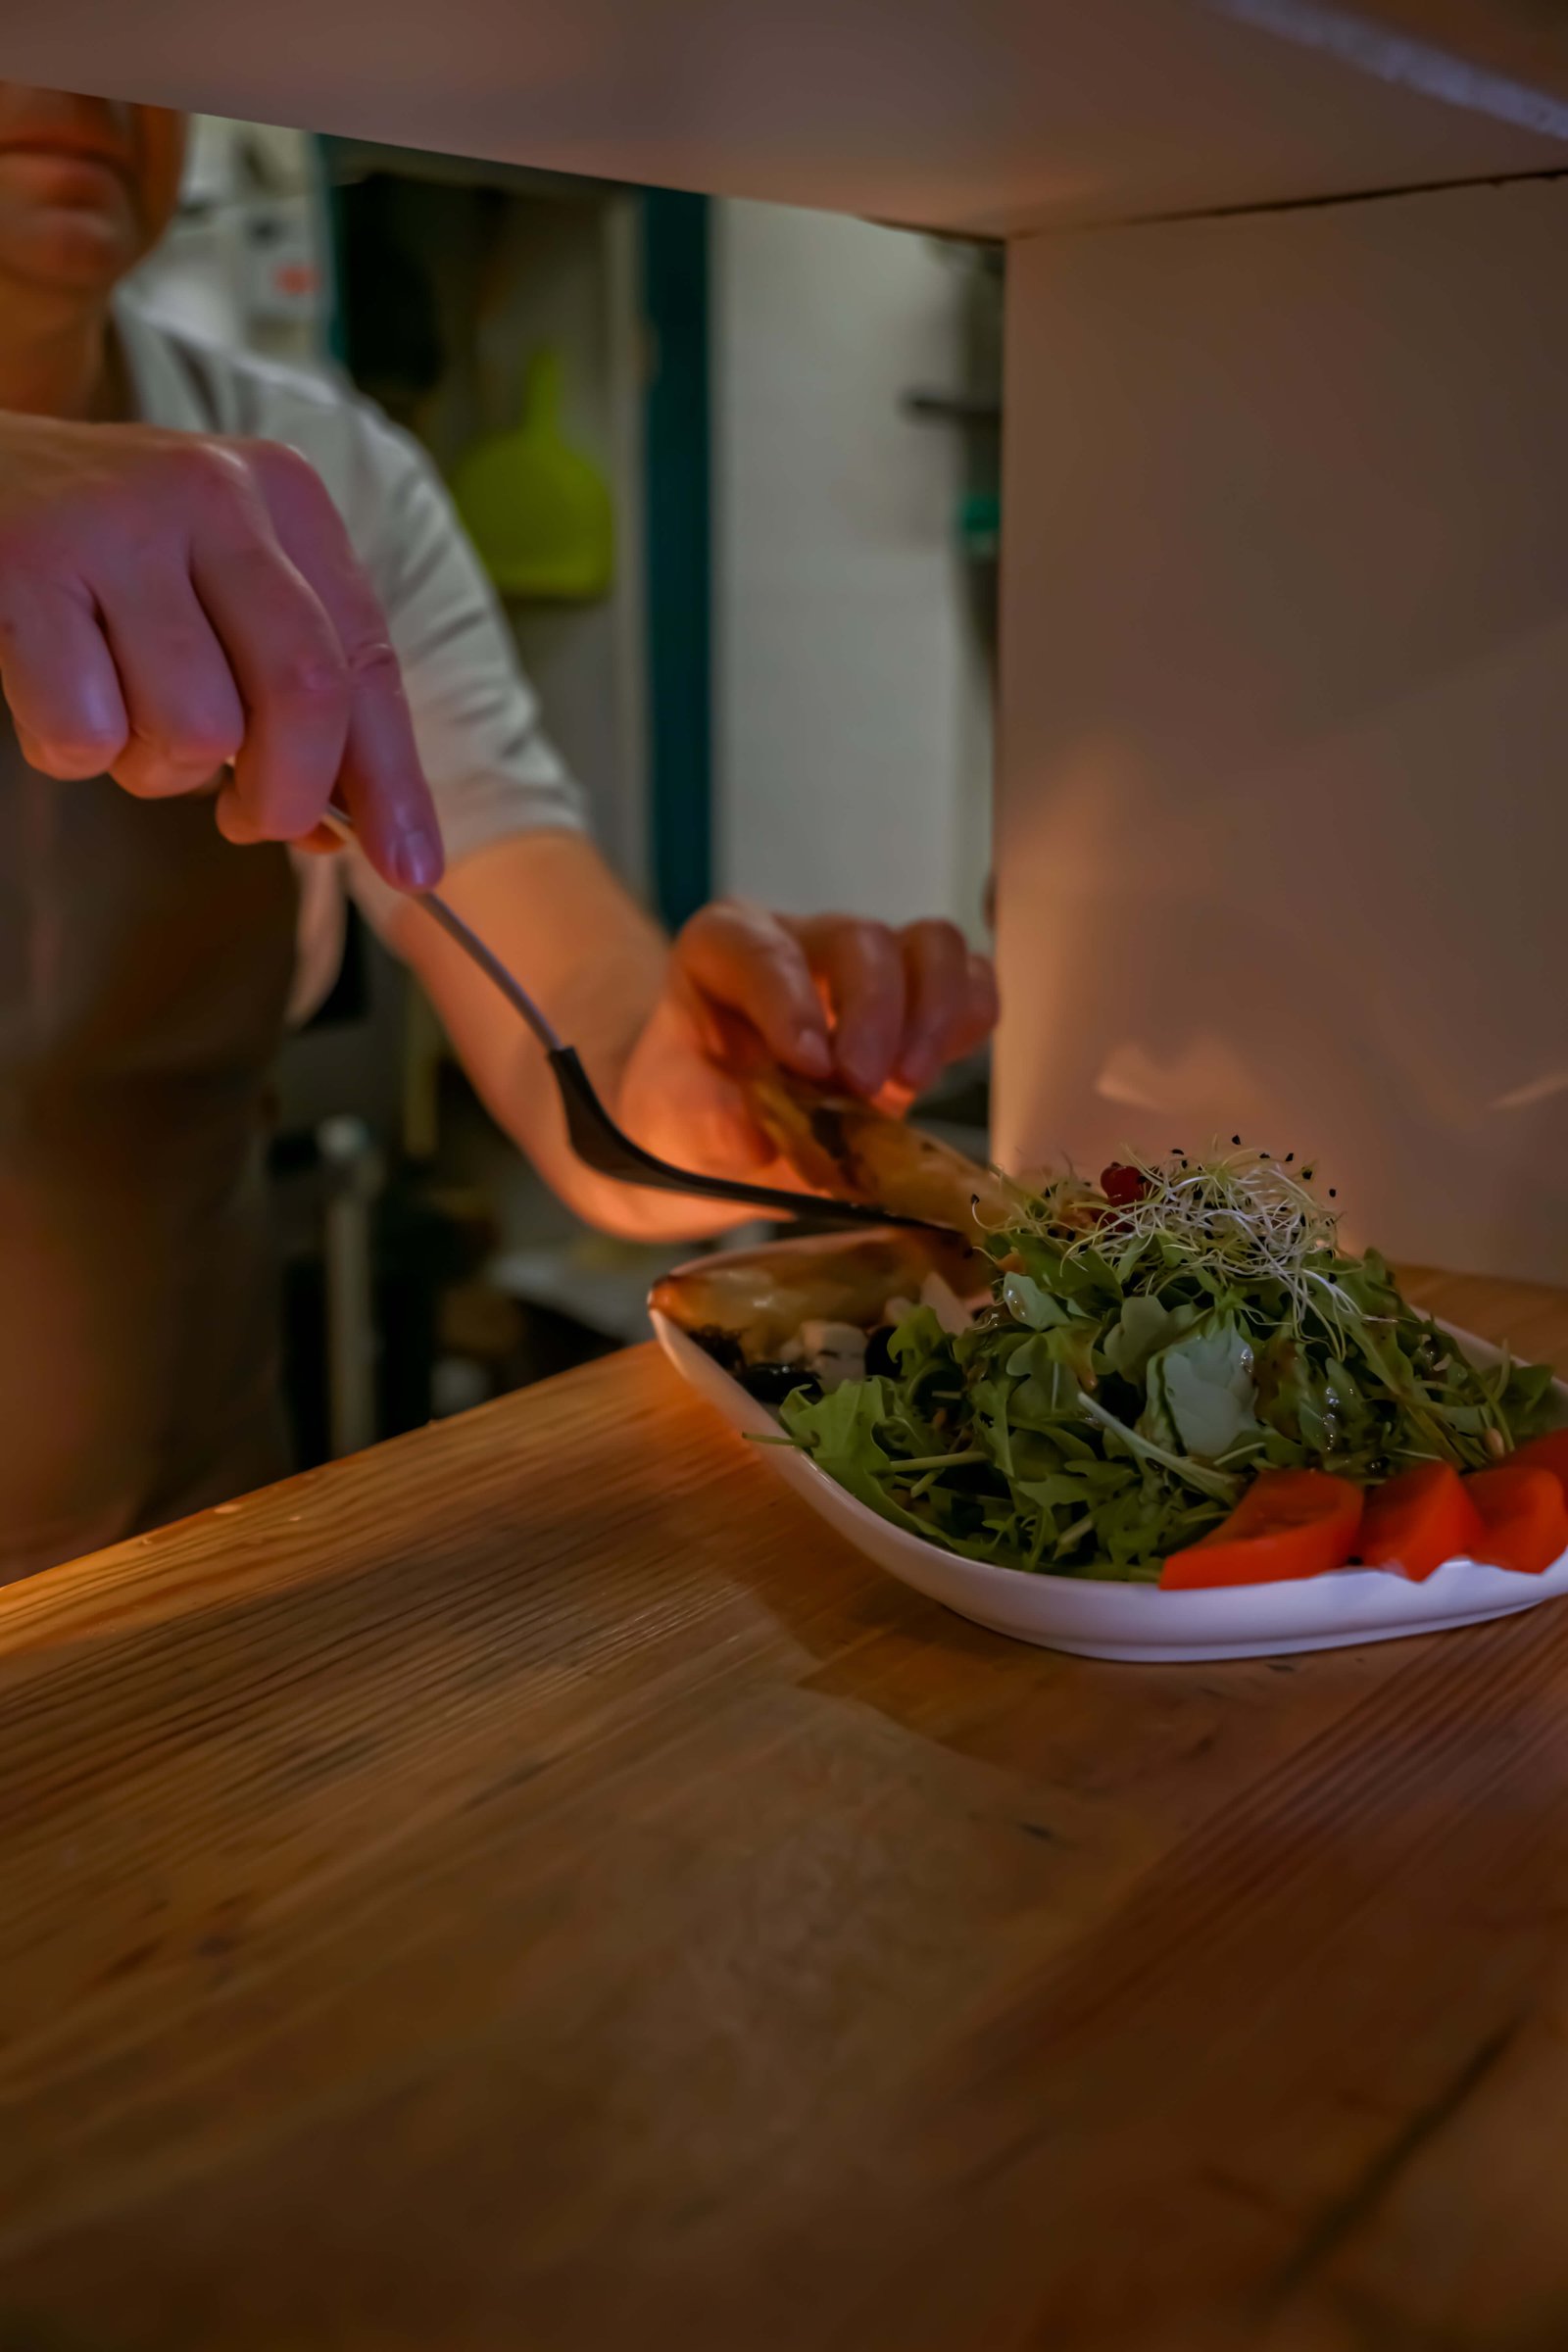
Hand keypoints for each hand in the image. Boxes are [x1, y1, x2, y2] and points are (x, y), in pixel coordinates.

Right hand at [0, 410, 440, 887]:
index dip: (394, 781)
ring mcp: (114, 521)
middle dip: (287, 796)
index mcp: (283, 496)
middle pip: (306, 692)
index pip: (367, 661)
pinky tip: (58, 691)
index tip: (413, 868)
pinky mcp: (21, 566)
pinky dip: (74, 750)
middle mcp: (211, 490)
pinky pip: (87, 734)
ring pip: (195, 729)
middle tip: (247, 822)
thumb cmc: (107, 565)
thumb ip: (290, 703)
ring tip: (122, 715)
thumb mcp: (220, 600)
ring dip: (159, 768)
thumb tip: (344, 835)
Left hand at [615, 901, 998, 1177]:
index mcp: (727, 949)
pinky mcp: (918, 1004)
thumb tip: (756, 1137)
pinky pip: (969, 985)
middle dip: (871, 1012)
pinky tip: (940, 1069)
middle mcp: (803, 942)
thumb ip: (706, 1121)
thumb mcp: (673, 1121)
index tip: (807, 1065)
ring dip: (934, 1013)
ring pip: (930, 946)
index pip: (762, 950)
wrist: (716, 1134)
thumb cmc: (689, 1110)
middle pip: (861, 940)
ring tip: (910, 1082)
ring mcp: (868, 968)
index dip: (791, 1001)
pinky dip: (968, 1021)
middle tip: (862, 1085)